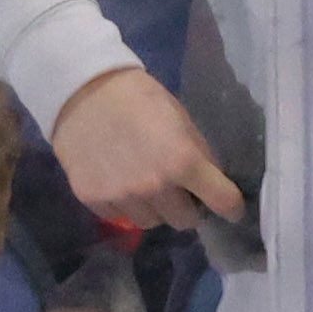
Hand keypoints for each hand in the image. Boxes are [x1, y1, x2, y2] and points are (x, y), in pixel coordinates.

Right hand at [53, 65, 245, 232]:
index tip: (229, 209)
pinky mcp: (92, 198)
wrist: (81, 89)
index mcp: (183, 162)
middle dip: (187, 208)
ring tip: (143, 184)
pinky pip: (119, 217)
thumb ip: (199, 157)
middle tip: (178, 191)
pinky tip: (117, 181)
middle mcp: (154, 186)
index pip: (224, 203)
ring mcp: (121, 195)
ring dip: (154, 209)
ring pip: (152, 222)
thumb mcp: (182, 122)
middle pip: (185, 221)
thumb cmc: (139, 100)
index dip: (231, 208)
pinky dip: (123, 205)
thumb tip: (211, 185)